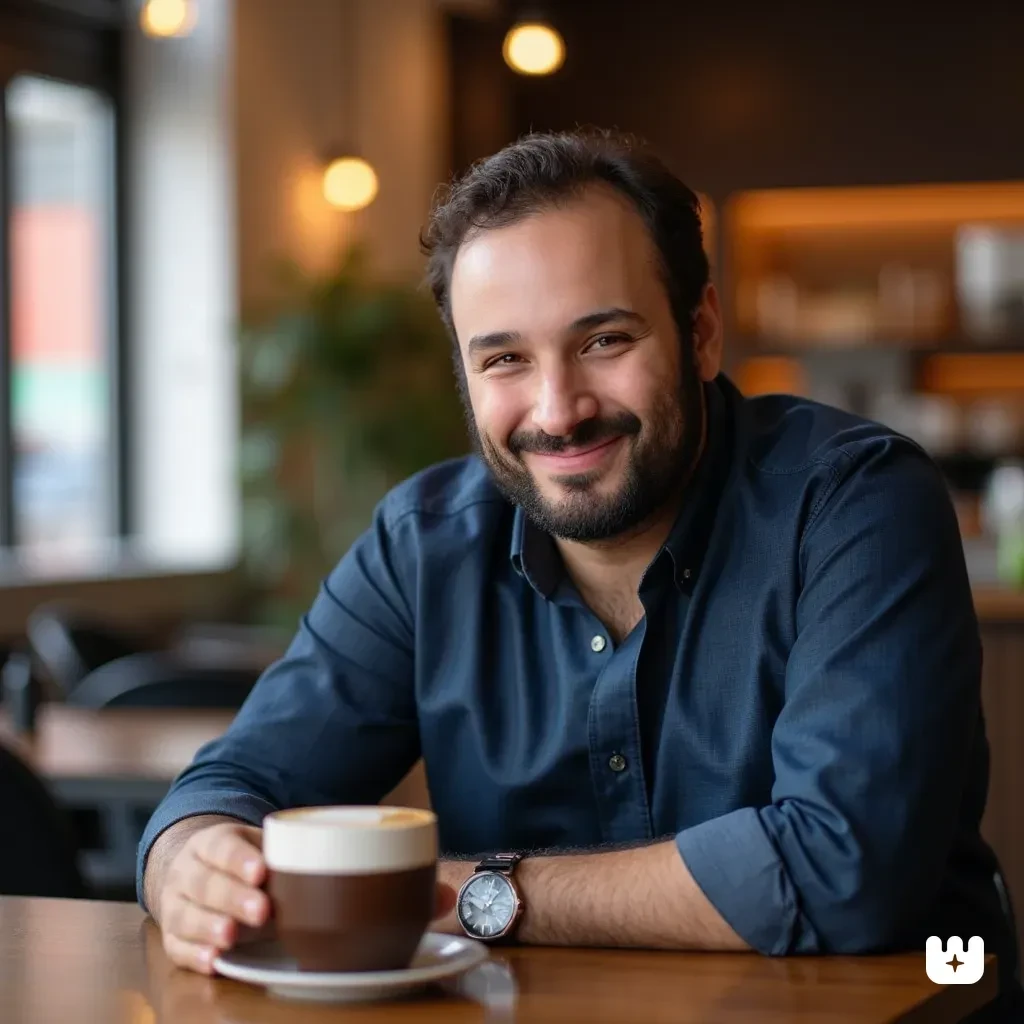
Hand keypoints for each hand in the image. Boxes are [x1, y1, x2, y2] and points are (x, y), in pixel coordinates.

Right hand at [156, 820, 463, 974]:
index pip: (225, 843)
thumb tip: (444, 893)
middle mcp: (200, 871)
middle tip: (264, 912)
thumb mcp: (299, 854)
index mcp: (227, 841)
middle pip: (208, 882)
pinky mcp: (182, 935)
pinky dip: (193, 953)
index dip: (241, 855)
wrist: (208, 864)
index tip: (265, 870)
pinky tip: (214, 960)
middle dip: (234, 897)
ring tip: (233, 940)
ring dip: (211, 926)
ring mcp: (186, 903)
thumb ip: (358, 867)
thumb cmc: (273, 864)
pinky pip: (178, 946)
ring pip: (188, 914)